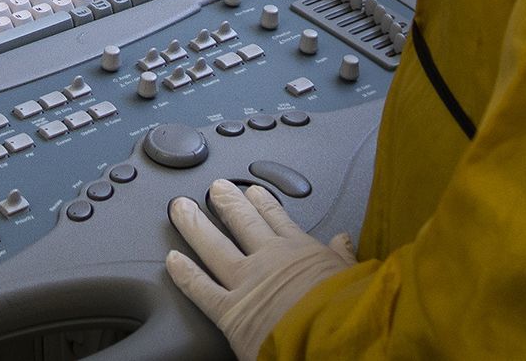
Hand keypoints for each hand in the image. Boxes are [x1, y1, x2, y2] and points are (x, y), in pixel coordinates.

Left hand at [165, 179, 356, 359]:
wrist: (335, 338)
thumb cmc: (348, 312)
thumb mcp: (354, 276)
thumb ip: (343, 256)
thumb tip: (344, 239)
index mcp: (300, 251)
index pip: (277, 219)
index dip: (262, 203)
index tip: (253, 191)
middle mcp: (269, 259)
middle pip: (241, 222)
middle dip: (226, 202)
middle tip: (214, 188)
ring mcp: (246, 282)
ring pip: (213, 246)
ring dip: (194, 225)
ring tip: (181, 208)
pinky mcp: (230, 311)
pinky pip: (201, 289)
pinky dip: (184, 274)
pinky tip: (171, 260)